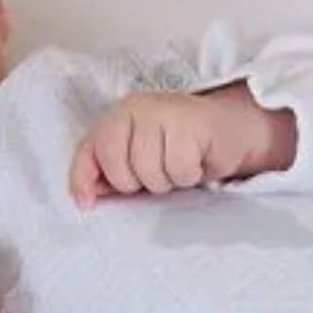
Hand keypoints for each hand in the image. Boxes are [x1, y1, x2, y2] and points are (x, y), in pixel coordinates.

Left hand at [70, 83, 297, 206]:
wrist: (228, 129)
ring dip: (167, 180)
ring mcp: (162, 112)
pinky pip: (178, 169)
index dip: (83, 180)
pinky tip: (195, 161)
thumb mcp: (140, 158)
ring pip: (149, 171)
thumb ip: (112, 172)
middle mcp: (136, 108)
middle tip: (157, 175)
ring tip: (178, 166)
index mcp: (118, 116)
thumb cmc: (181, 147)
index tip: (87, 204)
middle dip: (136, 182)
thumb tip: (88, 195)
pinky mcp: (189, 122)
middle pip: (117, 166)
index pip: (90, 149)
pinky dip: (189, 175)